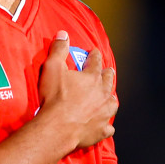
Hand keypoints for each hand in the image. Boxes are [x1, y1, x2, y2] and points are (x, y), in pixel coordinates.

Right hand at [37, 31, 115, 151]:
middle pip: (108, 81)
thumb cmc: (55, 98)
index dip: (94, 56)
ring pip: (112, 103)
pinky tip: (104, 125)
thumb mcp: (52, 68)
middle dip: (107, 74)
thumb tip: (63, 34)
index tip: (94, 52)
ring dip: (110, 98)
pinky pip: (108, 127)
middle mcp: (102, 94)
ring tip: (109, 96)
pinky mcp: (101, 129)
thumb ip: (58, 50)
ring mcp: (104, 112)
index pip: (95, 62)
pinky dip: (105, 125)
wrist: (58, 126)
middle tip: (107, 71)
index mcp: (92, 78)